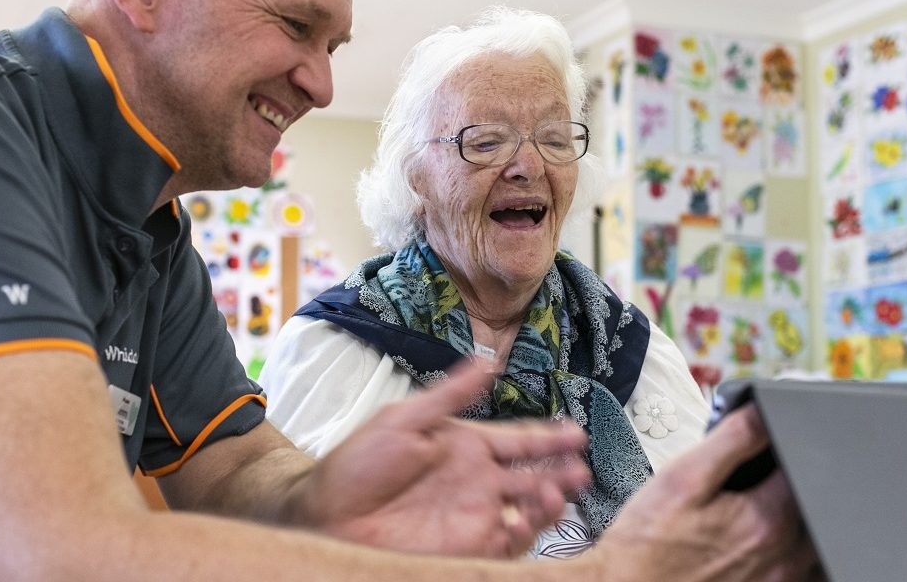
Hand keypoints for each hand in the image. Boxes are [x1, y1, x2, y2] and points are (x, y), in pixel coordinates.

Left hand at [294, 360, 591, 557]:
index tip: (575, 432)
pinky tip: (525, 520)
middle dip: (561, 471)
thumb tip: (486, 359)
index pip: (519, 439)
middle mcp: (477, 481)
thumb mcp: (404, 419)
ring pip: (528, 510)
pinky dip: (525, 533)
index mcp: (466, 446)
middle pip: (533, 475)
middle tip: (580, 467)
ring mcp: (473, 515)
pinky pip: (508, 543)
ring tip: (558, 492)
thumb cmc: (356, 464)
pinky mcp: (466, 546)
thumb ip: (449, 394)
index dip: (548, 436)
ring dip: (548, 501)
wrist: (327, 513)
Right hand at [590, 405, 823, 581]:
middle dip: (793, 481)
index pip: (806, 467)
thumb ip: (733, 439)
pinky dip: (796, 551)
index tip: (767, 444)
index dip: (789, 444)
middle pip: (816, 504)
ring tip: (758, 510)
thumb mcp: (682, 478)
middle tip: (755, 480)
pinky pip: (806, 572)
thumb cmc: (645, 546)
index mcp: (769, 520)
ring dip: (802, 519)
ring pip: (815, 541)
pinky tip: (764, 544)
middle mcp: (784, 557)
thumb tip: (766, 409)